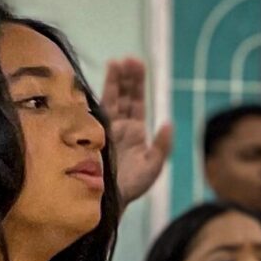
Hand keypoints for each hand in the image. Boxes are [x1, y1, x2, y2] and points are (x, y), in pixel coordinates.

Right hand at [99, 57, 170, 201]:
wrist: (108, 200)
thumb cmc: (131, 187)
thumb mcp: (153, 166)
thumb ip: (162, 145)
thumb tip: (168, 122)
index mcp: (135, 131)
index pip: (136, 101)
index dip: (137, 83)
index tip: (137, 64)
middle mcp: (119, 126)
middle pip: (123, 95)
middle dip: (126, 77)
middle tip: (128, 59)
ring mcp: (105, 128)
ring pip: (110, 99)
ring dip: (113, 81)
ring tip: (116, 63)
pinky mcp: (92, 132)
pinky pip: (94, 111)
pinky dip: (95, 96)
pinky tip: (95, 83)